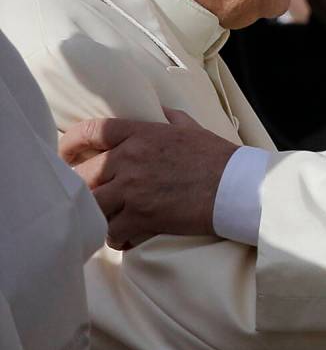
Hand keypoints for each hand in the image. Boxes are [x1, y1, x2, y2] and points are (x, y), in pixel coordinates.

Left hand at [59, 108, 237, 250]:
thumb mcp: (192, 128)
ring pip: (92, 206)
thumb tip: (160, 112)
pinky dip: (116, 238)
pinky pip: (111, 232)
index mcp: (141, 133)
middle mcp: (131, 158)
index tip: (66, 155)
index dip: (71, 143)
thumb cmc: (217, 156)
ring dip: (98, 214)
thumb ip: (170, 118)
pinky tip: (128, 237)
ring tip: (109, 219)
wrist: (235, 186)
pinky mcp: (141, 217)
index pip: (92, 131)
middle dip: (82, 187)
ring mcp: (134, 189)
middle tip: (89, 196)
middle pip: (82, 174)